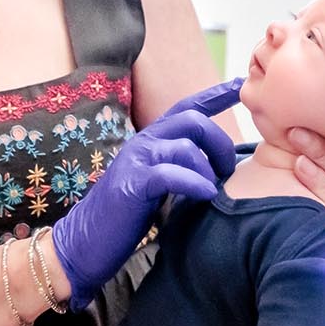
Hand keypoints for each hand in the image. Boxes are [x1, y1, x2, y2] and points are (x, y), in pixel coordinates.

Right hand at [51, 79, 242, 308]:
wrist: (84, 242)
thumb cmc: (126, 217)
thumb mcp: (157, 184)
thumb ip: (180, 168)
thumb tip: (217, 170)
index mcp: (152, 140)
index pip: (188, 107)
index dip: (215, 94)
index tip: (240, 83)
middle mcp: (144, 142)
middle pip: (193, 121)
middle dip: (220, 143)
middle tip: (229, 170)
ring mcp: (136, 161)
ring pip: (185, 147)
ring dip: (208, 170)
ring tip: (212, 191)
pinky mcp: (133, 184)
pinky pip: (171, 173)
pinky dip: (195, 184)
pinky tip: (206, 196)